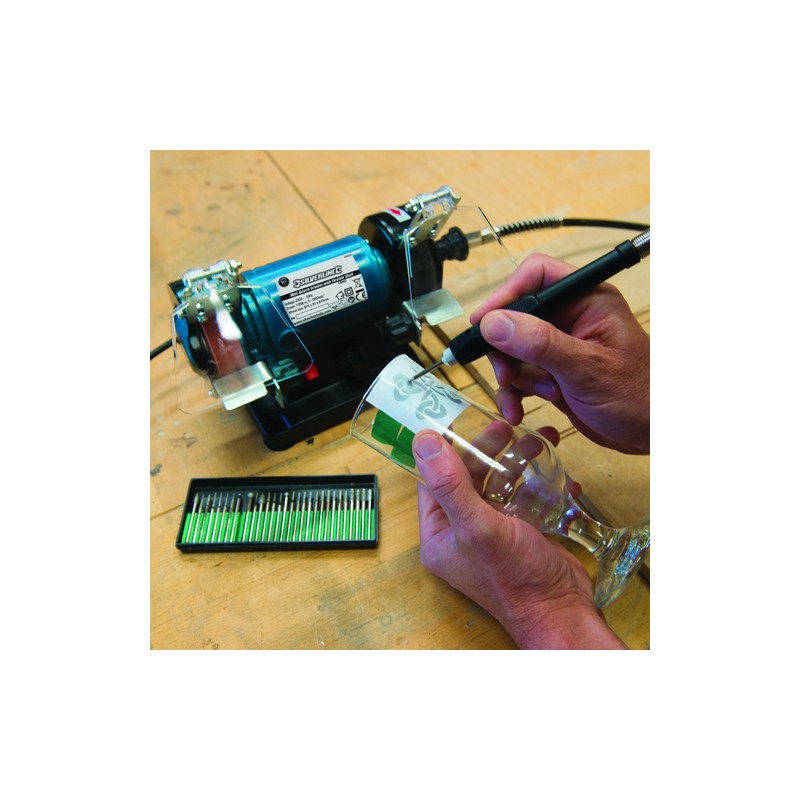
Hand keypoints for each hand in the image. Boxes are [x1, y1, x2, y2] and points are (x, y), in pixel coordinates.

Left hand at [413, 426, 625, 648]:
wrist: (561, 612)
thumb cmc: (515, 578)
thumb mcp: (478, 526)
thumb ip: (449, 484)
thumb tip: (423, 440)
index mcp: (439, 533)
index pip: (433, 480)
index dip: (447, 449)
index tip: (464, 422)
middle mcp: (461, 532)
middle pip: (469, 476)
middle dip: (489, 450)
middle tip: (508, 427)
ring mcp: (492, 533)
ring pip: (499, 483)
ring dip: (517, 460)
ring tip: (539, 441)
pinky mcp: (521, 533)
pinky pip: (522, 498)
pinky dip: (537, 482)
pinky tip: (555, 471)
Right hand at [471, 252, 649, 454]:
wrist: (654, 435)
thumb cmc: (639, 396)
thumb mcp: (587, 368)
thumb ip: (540, 343)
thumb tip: (494, 322)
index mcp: (587, 300)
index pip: (536, 276)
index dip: (507, 294)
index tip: (484, 322)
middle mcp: (570, 317)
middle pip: (515, 315)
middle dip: (503, 347)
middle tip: (504, 372)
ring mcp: (559, 346)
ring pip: (512, 348)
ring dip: (509, 376)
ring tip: (522, 397)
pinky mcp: (552, 372)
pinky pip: (519, 374)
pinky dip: (513, 393)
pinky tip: (518, 410)